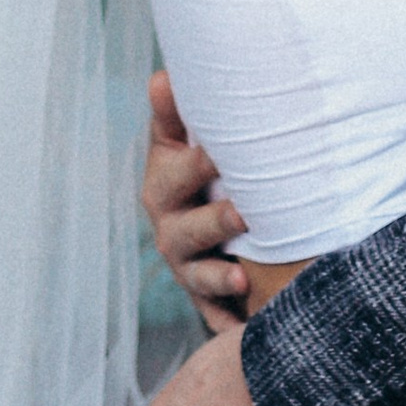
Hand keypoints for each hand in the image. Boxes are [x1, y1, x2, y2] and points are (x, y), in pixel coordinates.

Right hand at [142, 71, 248, 329]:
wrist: (211, 222)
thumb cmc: (200, 170)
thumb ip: (176, 112)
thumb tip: (162, 77)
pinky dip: (228, 323)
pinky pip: (215, 318)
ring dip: (219, 279)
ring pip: (199, 278)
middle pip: (186, 231)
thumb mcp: (183, 140)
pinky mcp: (209, 301)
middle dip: (212, 223)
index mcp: (163, 186)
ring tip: (242, 279)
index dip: (197, 164)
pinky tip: (243, 328)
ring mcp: (189, 268)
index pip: (177, 174)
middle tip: (241, 212)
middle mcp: (171, 230)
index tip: (220, 154)